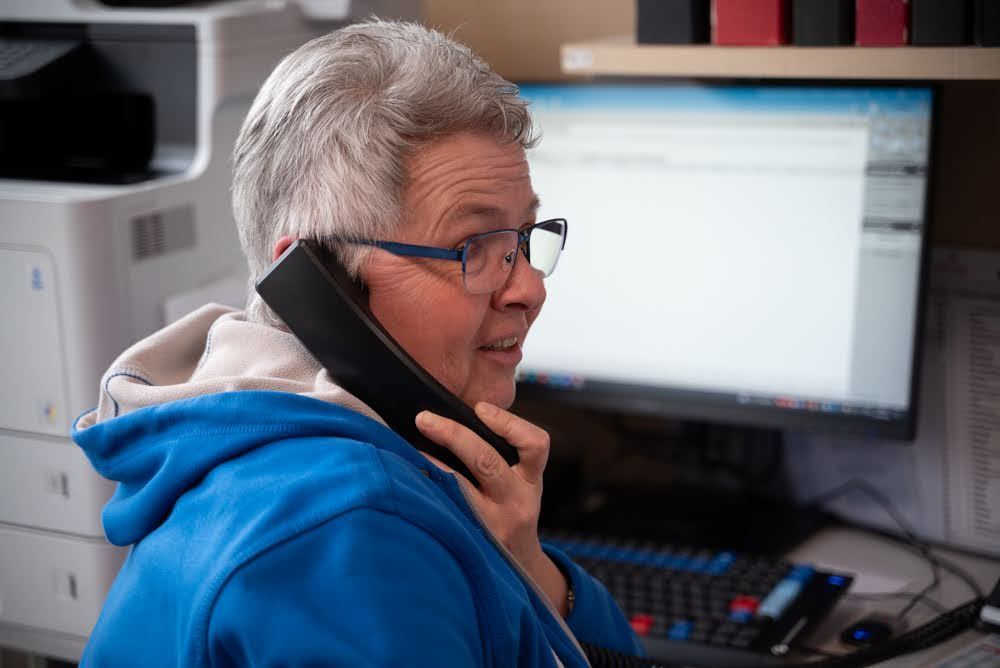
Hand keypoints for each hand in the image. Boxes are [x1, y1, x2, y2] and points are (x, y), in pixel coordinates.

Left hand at [415, 403, 569, 615]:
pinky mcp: (469, 541)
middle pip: (487, 462)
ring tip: (404, 446)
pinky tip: (405, 479)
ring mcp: (491, 525)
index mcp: (530, 482)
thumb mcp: (522, 485)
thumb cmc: (511, 513)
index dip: (509, 423)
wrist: (519, 572)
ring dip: (429, 464)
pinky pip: (442, 512)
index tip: (480, 409)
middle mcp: (515, 503)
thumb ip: (503, 455)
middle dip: (453, 434)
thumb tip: (458, 416)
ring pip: (458, 489)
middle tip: (423, 418)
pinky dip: (423, 491)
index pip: (536, 445)